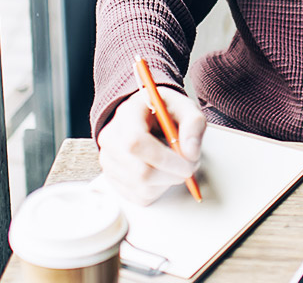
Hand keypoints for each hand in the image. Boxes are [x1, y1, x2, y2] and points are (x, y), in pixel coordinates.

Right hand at [96, 86, 206, 204]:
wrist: (145, 115)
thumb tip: (191, 153)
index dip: (164, 159)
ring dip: (168, 182)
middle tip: (190, 165)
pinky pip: (139, 197)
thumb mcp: (184, 106)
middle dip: (173, 175)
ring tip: (176, 165)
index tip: (188, 163)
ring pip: (142, 188)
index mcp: (127, 115)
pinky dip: (159, 189)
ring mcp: (108, 161)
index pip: (135, 142)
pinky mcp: (113, 180)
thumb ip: (193, 123)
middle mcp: (111, 139)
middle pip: (140, 172)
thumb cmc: (163, 111)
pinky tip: (162, 172)